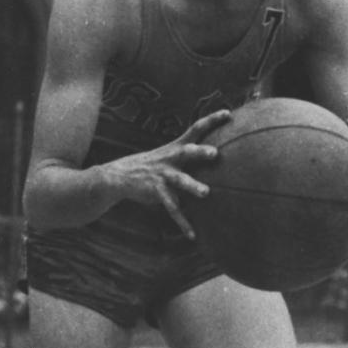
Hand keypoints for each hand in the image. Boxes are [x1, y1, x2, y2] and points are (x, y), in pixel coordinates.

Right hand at [108, 109, 230, 237]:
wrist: (119, 175)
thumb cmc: (153, 165)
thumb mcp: (170, 154)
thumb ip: (190, 153)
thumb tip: (216, 153)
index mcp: (176, 147)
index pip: (196, 128)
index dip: (212, 119)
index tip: (228, 113)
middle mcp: (171, 159)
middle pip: (187, 152)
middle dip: (200, 152)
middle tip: (215, 153)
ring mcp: (163, 175)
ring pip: (180, 180)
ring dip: (192, 186)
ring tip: (205, 193)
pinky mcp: (156, 192)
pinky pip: (172, 208)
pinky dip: (183, 223)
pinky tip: (192, 235)